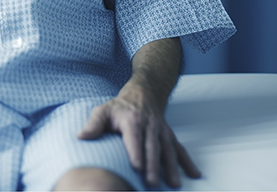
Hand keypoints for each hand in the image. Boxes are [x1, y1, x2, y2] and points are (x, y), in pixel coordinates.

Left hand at [77, 85, 200, 187]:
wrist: (143, 94)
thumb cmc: (119, 107)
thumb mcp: (103, 111)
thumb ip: (93, 124)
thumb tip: (81, 137)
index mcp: (131, 121)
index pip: (134, 138)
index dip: (136, 152)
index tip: (136, 167)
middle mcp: (149, 126)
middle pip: (152, 147)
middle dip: (153, 166)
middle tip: (152, 183)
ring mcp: (161, 131)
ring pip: (168, 149)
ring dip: (172, 167)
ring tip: (174, 184)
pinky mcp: (169, 136)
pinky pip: (180, 149)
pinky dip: (188, 162)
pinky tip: (195, 174)